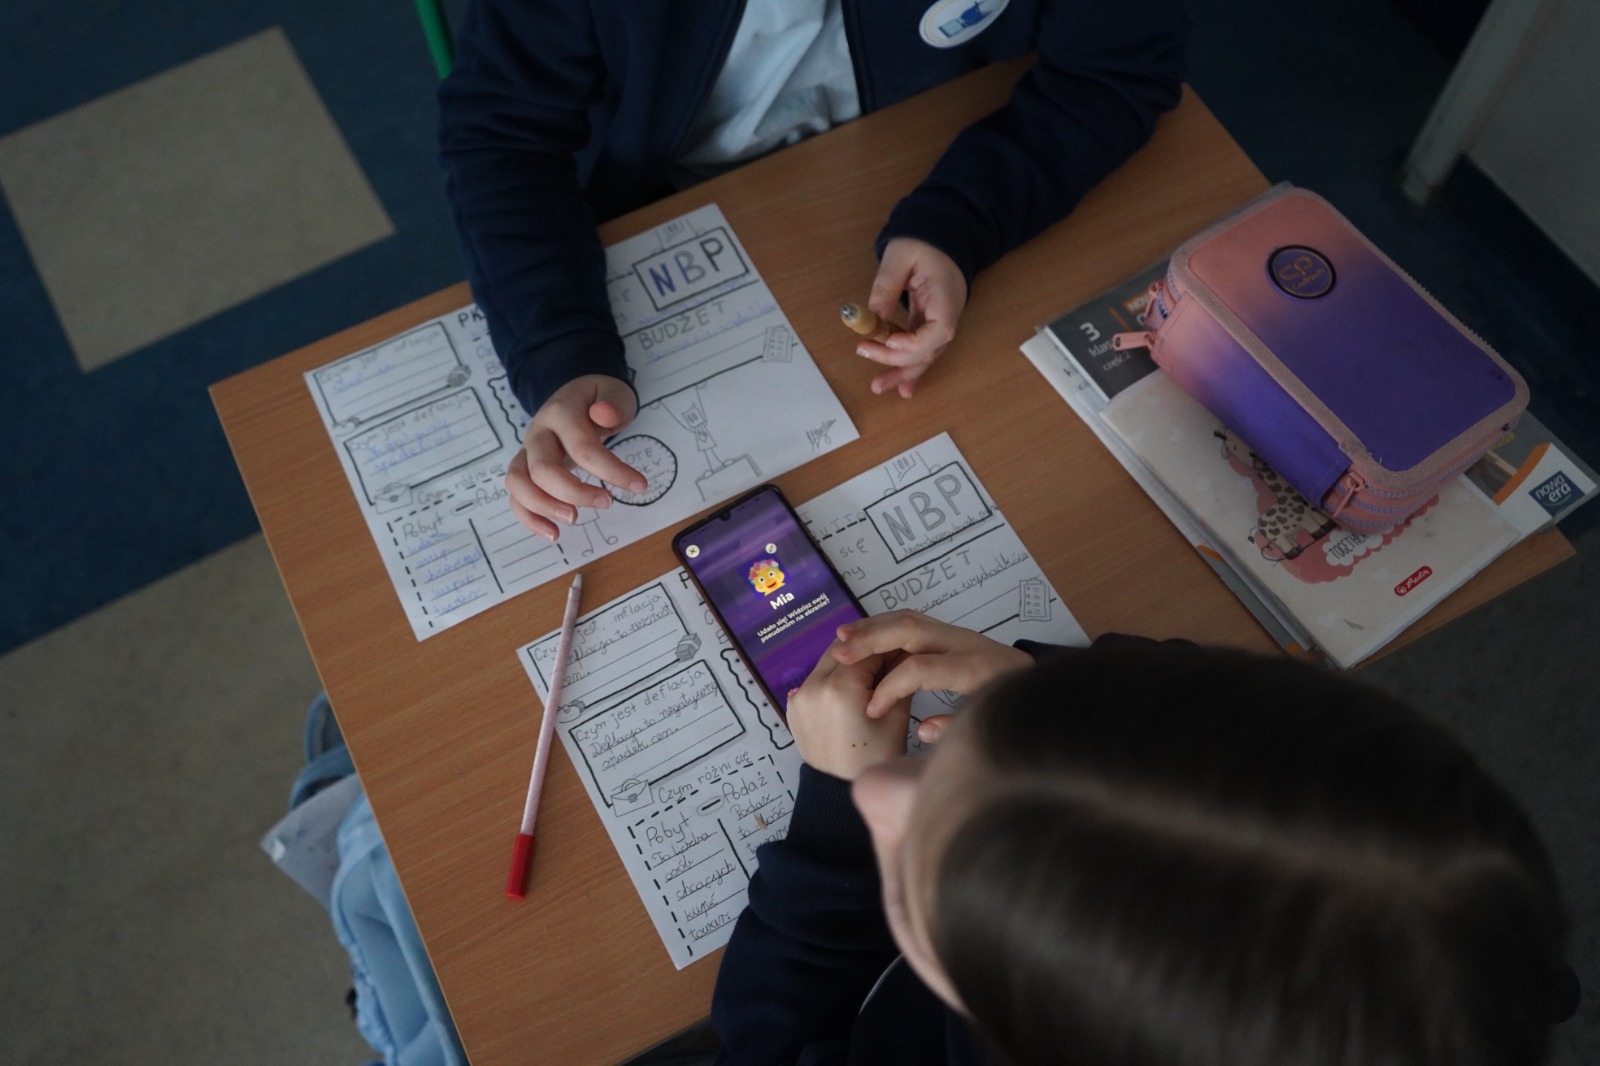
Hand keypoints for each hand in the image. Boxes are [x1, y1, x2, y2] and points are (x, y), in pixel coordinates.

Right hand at [506, 374, 645, 539]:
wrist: (572, 396)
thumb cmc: (596, 399)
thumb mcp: (612, 392)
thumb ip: (613, 404)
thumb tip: (604, 414)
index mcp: (561, 413)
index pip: (582, 447)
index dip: (611, 470)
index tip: (640, 485)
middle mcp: (537, 433)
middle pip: (542, 468)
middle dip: (574, 492)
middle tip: (607, 503)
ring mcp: (526, 451)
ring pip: (518, 483)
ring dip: (543, 507)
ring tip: (573, 521)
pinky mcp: (525, 469)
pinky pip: (515, 496)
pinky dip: (529, 518)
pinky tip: (553, 533)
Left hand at [786, 643, 912, 779]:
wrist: (841, 793)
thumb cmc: (874, 759)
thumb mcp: (897, 717)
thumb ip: (900, 677)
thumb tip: (904, 651)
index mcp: (840, 688)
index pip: (867, 647)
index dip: (888, 646)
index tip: (902, 650)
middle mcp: (813, 686)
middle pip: (843, 650)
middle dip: (866, 652)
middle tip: (887, 663)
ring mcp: (799, 696)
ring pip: (828, 662)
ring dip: (849, 663)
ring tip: (869, 680)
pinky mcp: (793, 706)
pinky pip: (816, 680)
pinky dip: (833, 679)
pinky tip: (850, 695)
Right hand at [831, 611, 1030, 717]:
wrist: (1037, 681)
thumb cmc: (1010, 706)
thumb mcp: (987, 723)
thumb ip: (954, 730)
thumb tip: (921, 728)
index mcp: (974, 669)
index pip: (920, 669)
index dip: (891, 689)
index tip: (872, 710)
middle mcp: (965, 643)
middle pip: (911, 630)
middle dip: (872, 640)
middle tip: (839, 654)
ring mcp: (957, 633)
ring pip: (909, 618)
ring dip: (873, 627)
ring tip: (841, 639)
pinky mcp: (951, 631)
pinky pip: (913, 620)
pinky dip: (884, 625)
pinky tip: (862, 635)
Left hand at [858, 238, 967, 397]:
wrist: (941, 235)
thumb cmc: (923, 241)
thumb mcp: (901, 254)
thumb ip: (887, 284)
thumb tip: (873, 318)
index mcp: (946, 297)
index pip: (939, 331)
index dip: (914, 344)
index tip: (888, 341)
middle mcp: (948, 315)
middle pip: (929, 350)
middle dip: (899, 364)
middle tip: (866, 359)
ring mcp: (940, 322)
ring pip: (924, 355)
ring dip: (902, 373)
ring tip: (879, 386)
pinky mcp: (929, 324)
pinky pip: (920, 349)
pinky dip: (909, 367)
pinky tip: (901, 388)